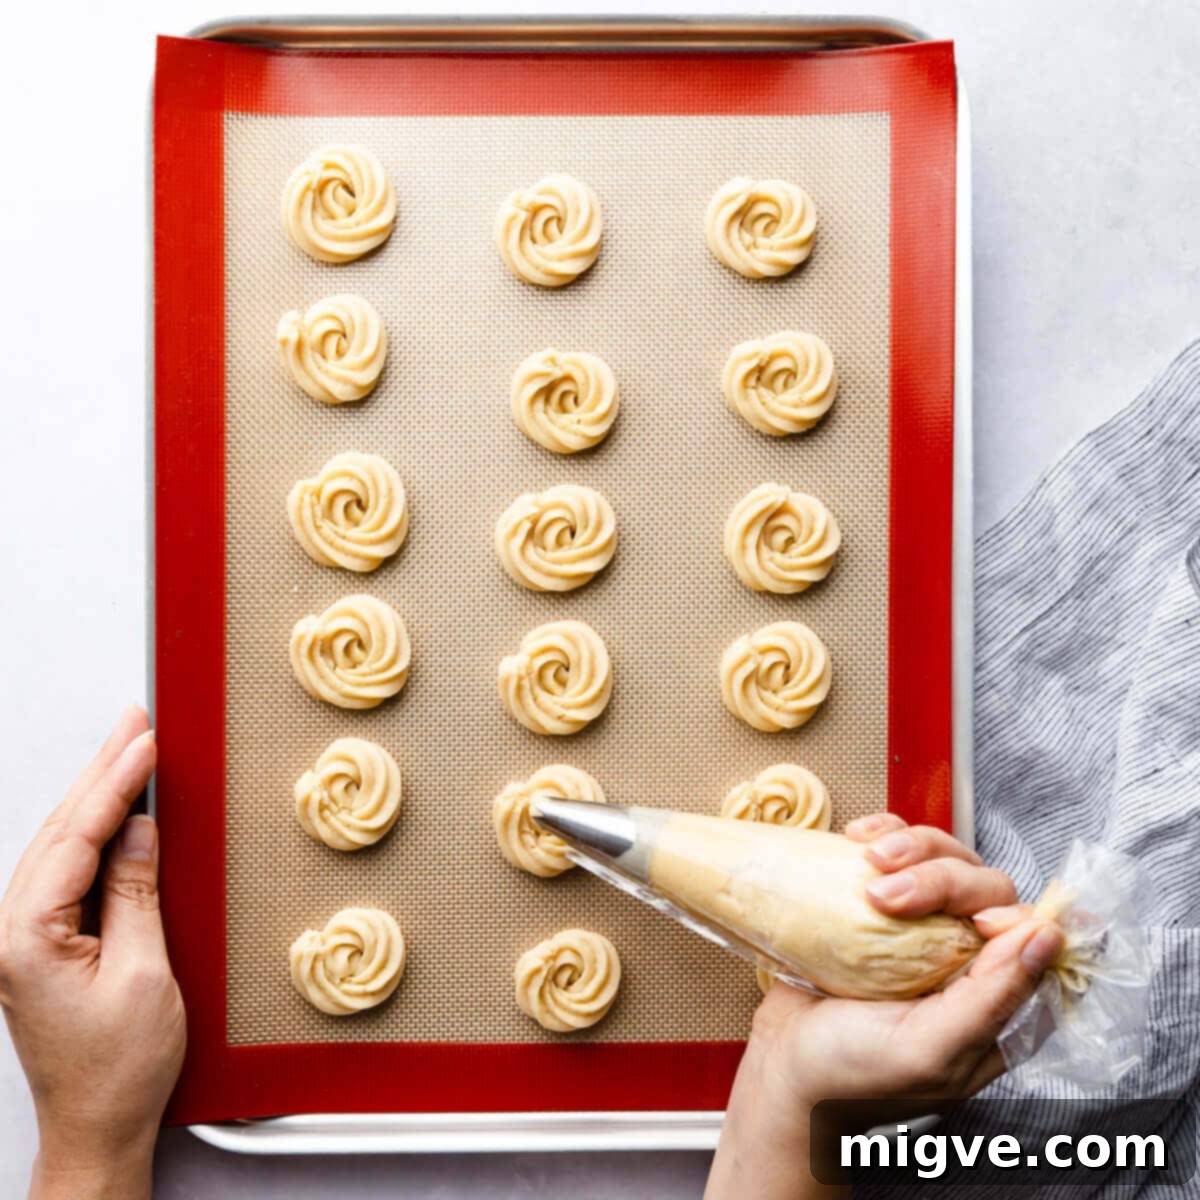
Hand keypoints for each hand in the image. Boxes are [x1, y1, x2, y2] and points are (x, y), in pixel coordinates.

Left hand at [0, 707, 184, 1199]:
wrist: (98, 1126)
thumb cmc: (119, 1067)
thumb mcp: (144, 972)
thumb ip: (137, 893)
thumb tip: (140, 832)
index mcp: (28, 938)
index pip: (77, 838)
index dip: (115, 784)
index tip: (144, 742)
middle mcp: (12, 933)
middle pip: (60, 832)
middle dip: (100, 772)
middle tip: (133, 725)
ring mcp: (23, 939)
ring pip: (61, 846)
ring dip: (97, 797)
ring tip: (128, 752)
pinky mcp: (42, 945)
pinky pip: (68, 872)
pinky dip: (95, 834)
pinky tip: (116, 813)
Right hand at [706, 814, 1062, 1199]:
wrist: (779, 1067)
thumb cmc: (851, 1074)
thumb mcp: (929, 1049)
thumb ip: (994, 997)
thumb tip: (1049, 937)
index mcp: (997, 1004)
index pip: (1029, 931)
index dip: (999, 910)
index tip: (962, 919)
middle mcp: (969, 961)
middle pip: (984, 885)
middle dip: (938, 876)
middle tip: (886, 895)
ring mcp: (925, 928)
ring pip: (947, 857)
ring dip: (910, 846)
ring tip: (866, 860)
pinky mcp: (883, 905)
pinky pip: (901, 851)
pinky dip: (884, 831)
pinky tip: (857, 839)